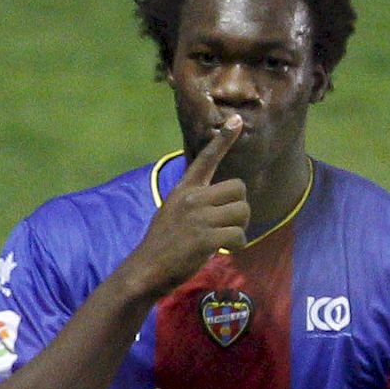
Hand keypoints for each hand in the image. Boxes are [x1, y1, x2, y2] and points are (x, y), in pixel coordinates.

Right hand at [119, 116, 249, 298]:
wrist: (146, 269)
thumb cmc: (164, 243)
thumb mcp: (173, 210)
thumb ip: (195, 200)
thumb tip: (223, 199)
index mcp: (184, 189)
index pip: (206, 158)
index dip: (223, 139)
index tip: (236, 120)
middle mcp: (192, 198)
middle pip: (239, 189)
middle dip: (239, 208)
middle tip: (226, 224)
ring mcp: (198, 217)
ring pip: (243, 212)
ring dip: (239, 228)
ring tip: (223, 239)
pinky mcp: (205, 237)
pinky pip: (239, 235)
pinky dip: (236, 245)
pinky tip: (223, 251)